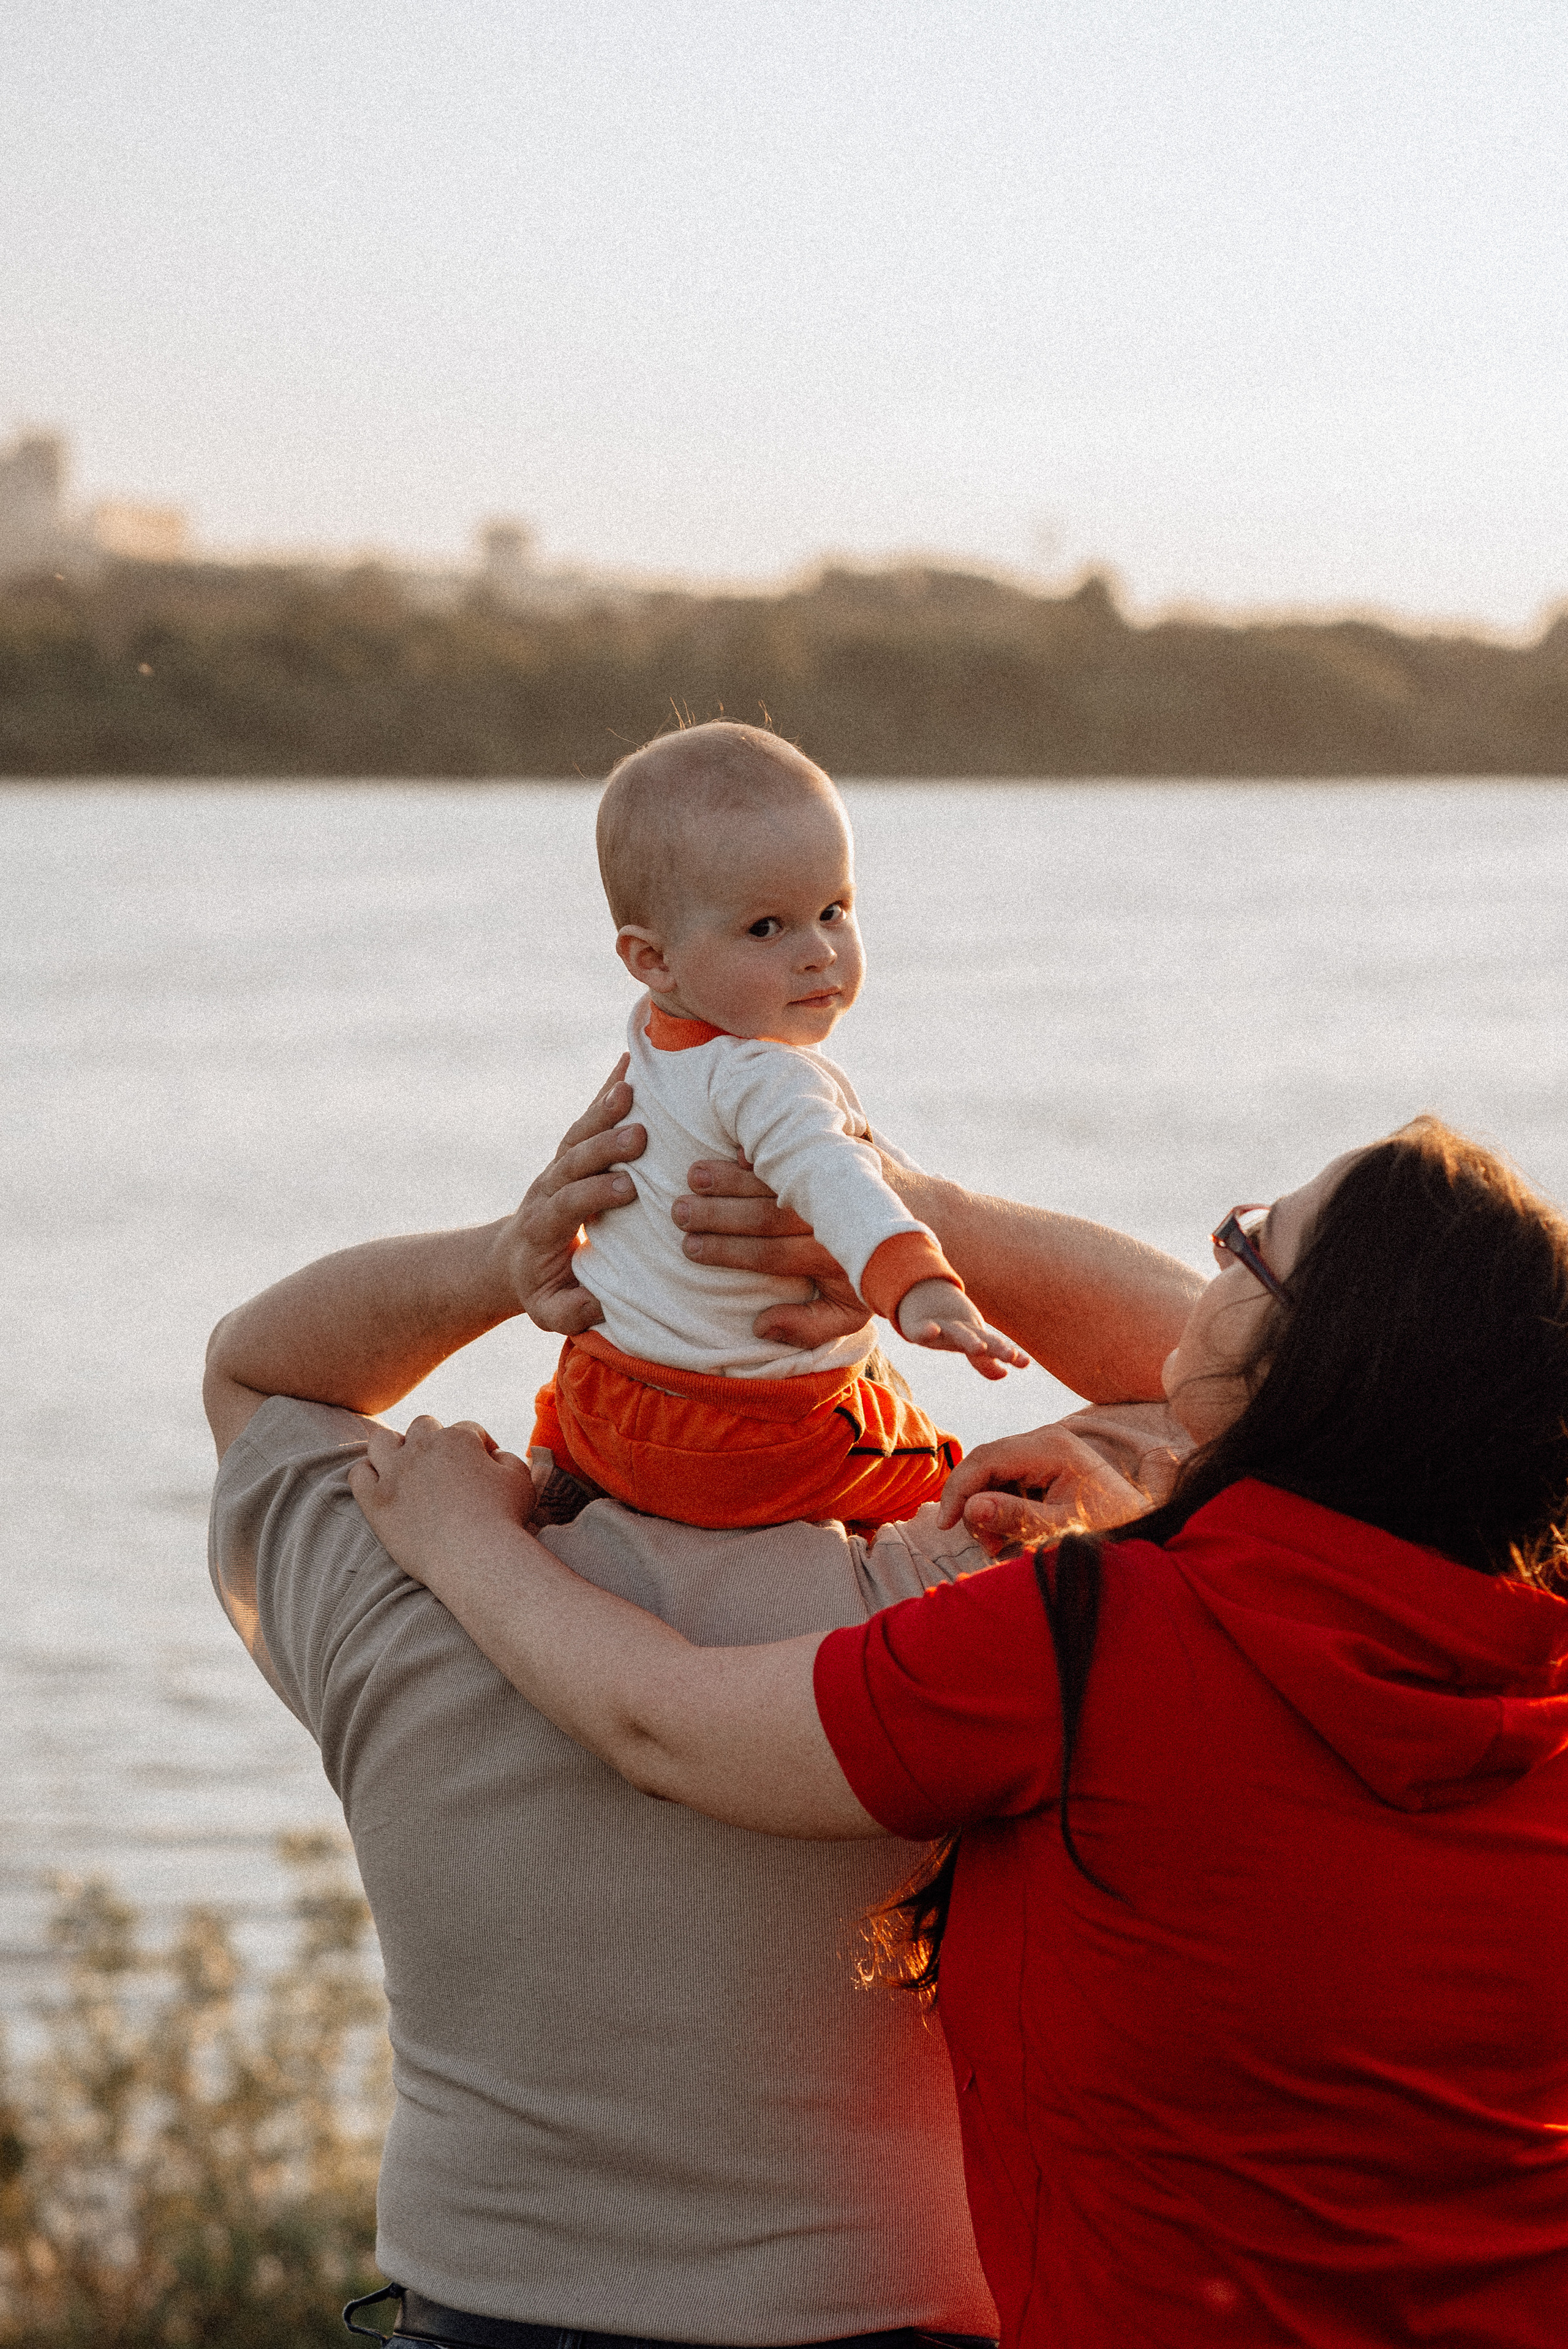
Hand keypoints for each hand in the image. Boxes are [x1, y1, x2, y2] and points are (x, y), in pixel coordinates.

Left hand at [348, 1416, 534, 1592]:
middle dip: (435, 1441)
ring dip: (395, 1448)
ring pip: (382, 1440)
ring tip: (405, 1468)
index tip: (485, 1471)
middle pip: (423, 1427)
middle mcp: (421, 1448)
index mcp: (457, 1439)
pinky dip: (368, 1476)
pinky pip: (359, 1475)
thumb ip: (507, 1458)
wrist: (476, 1560)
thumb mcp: (521, 1479)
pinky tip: (382, 1487)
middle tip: (443, 1468)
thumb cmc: (504, 1520)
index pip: (467, 1430)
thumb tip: (493, 1455)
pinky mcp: (376, 1502)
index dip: (480, 1448)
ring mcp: (394, 1474)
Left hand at [501, 1058, 646, 1334]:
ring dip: (605, 1110)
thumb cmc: (542, 1288)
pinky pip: (590, 1117)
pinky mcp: (573, 1152)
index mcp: (541, 1227)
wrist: (514, 1259)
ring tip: (634, 1087)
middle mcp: (548, 1188)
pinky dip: (608, 1090)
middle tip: (639, 1136)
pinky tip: (632, 1062)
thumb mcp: (548, 1311)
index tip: (626, 1189)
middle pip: (572, 1161)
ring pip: (579, 1133)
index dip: (591, 1194)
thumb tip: (598, 1303)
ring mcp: (559, 1166)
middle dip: (603, 1147)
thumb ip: (568, 1313)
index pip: (564, 1204)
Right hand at [672, 1156, 871, 1348]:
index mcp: (832, 1260)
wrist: (927, 1224)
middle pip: (768, 1215)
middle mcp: (835, 1221)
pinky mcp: (849, 1157)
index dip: (729, 1252)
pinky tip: (736, 1150)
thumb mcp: (851, 1313)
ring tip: (693, 1175)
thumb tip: (759, 1326)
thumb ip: (807, 1327)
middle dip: (720, 1214)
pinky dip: (771, 1150)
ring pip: (779, 1180)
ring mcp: (841, 1185)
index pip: (770, 1255)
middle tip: (678, 1211)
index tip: (689, 1249)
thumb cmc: (874, 1274)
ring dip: (733, 1177)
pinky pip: (804, 1149)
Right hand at [895, 1280, 1029, 1381]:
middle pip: (981, 1338)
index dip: (1008, 1353)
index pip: (994, 1345)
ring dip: (970, 1340)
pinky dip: (927, 1330)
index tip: (1026, 1362)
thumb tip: (1003, 1374)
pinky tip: (933, 1330)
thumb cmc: (949, 1326)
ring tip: (980, 1348)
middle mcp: (959, 1331)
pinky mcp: (916, 1327)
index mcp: (972, 1336)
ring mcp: (939, 1327)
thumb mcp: (967, 1344)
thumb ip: (986, 1363)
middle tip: (1011, 1355)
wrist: (919, 1295)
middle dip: (997, 1347)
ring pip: (957, 1333)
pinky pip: (921, 1331)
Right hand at [937, 1424, 1149, 1554]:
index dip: (959, 1490)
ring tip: (1003, 1545)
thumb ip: (1017, 1518)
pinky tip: (1012, 1533)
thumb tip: (970, 1508)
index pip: (986, 1458)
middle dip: (974, 1505)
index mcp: (1051, 1446)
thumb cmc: (1111, 1529)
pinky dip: (1000, 1509)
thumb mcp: (1063, 1529)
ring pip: (991, 1476)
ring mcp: (1043, 1450)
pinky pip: (1006, 1482)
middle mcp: (1044, 1439)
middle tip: (987, 1545)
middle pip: (984, 1465)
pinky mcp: (1043, 1465)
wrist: (1143, 1528)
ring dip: (987, 1511)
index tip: (948, 1525)